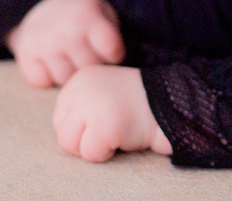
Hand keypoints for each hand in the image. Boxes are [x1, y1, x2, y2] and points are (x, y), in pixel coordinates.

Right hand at [7, 0, 125, 86]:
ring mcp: (44, 43)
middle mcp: (65, 30)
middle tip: (87, 54)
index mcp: (88, 17)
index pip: (112, 51)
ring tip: (70, 59)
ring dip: (69, 74)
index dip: (113, 55)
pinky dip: (46, 76)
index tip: (109, 51)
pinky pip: (41, 82)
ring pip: (64, 80)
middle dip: (91, 66)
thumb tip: (119, 68)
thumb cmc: (81, 16)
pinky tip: (51, 63)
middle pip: (88, 70)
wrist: (42, 5)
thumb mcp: (102, 13)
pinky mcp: (25, 53)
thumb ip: (113, 35)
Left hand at [52, 65, 172, 161]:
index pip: (61, 116)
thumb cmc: (136, 103)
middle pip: (62, 130)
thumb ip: (81, 104)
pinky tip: (121, 137)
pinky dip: (106, 153)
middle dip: (83, 138)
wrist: (169, 103)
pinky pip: (90, 153)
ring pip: (70, 143)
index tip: (105, 118)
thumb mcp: (102, 94)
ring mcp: (90, 106)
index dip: (82, 126)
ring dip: (92, 146)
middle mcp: (80, 88)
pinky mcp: (102, 126)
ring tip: (114, 132)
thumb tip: (64, 130)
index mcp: (80, 79)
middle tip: (110, 128)